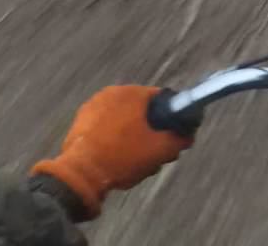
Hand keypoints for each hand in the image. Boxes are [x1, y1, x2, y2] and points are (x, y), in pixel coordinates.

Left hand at [31, 85, 192, 218]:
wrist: (81, 175)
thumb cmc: (122, 157)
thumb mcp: (160, 150)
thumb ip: (179, 139)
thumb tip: (187, 136)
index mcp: (132, 93)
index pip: (162, 98)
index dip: (171, 117)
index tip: (173, 134)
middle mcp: (111, 93)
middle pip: (142, 110)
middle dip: (151, 129)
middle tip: (154, 151)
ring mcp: (92, 106)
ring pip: (123, 119)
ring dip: (132, 135)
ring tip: (134, 159)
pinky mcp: (80, 122)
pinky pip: (106, 127)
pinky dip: (114, 138)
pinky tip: (117, 158)